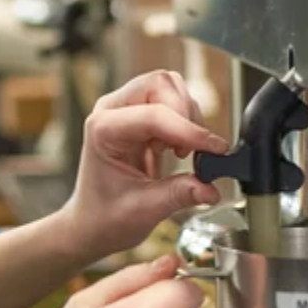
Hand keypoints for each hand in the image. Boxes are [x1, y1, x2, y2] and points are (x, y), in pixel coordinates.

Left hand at [67, 71, 231, 255]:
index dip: (188, 131)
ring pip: (170, 87)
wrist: (92, 223)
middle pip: (161, 84)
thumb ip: (179, 195)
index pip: (152, 115)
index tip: (215, 150)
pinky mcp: (139, 115)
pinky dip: (185, 121)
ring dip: (187, 117)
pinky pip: (172, 101)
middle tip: (187, 152)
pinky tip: (176, 149)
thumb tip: (211, 188)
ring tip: (179, 152)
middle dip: (185, 114)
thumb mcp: (144, 210)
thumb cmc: (104, 216)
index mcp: (102, 130)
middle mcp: (111, 111)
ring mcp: (124, 110)